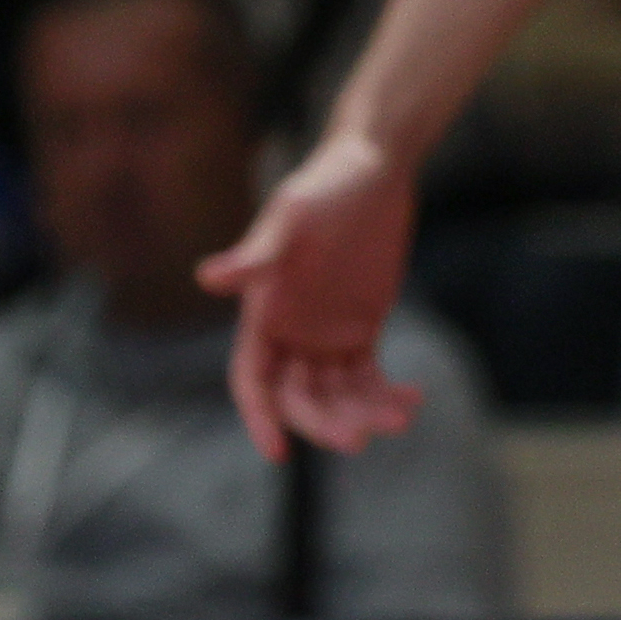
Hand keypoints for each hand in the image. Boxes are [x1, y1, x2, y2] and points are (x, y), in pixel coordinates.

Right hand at [198, 129, 426, 460]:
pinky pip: (369, 377)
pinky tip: (412, 400)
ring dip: (363, 413)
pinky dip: (387, 394)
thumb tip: (208, 278)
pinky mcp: (361, 328)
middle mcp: (289, 331)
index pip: (252, 379)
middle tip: (358, 438)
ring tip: (401, 416)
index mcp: (262, 312)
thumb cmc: (324, 185)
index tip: (277, 452)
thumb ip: (257, 255)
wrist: (373, 167)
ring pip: (337, 395)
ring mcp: (325, 333)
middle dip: (323, 422)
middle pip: (298, 397)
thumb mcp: (291, 217)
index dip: (260, 417)